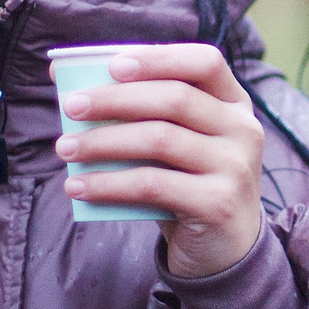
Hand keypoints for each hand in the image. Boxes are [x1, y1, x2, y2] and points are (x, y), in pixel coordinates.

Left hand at [56, 43, 265, 279]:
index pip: (204, 62)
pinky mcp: (218, 204)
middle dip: (115, 99)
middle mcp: (243, 130)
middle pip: (175, 98)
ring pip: (160, 139)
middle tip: (70, 107)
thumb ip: (139, 113)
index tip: (112, 65)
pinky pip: (152, 184)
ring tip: (65, 149)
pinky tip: (78, 187)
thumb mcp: (173, 144)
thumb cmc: (187, 184)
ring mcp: (235, 167)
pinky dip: (108, 184)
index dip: (159, 58)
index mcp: (234, 104)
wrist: (224, 250)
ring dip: (103, 142)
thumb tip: (68, 79)